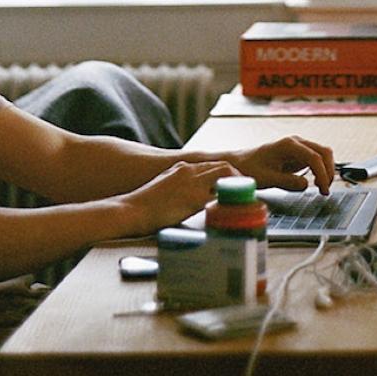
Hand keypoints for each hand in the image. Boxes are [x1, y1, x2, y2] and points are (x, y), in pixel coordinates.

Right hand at [117, 159, 238, 234]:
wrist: (130, 210)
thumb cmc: (143, 206)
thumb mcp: (162, 188)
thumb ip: (178, 187)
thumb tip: (189, 197)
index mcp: (180, 168)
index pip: (211, 165)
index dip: (226, 173)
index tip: (234, 184)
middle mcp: (188, 170)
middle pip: (222, 165)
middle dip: (237, 176)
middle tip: (246, 190)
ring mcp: (191, 182)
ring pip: (224, 173)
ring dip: (237, 184)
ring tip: (245, 196)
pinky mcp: (193, 198)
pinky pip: (219, 194)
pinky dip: (230, 198)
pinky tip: (236, 206)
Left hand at [232, 136, 334, 194]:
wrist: (240, 163)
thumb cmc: (250, 168)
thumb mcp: (266, 178)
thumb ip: (287, 181)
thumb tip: (306, 184)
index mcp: (288, 145)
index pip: (314, 157)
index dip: (322, 173)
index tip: (322, 189)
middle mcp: (296, 142)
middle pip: (324, 152)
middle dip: (329, 171)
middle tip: (324, 190)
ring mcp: (298, 147)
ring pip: (323, 155)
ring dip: (327, 171)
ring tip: (322, 189)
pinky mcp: (299, 155)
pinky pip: (317, 160)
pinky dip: (321, 171)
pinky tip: (317, 183)